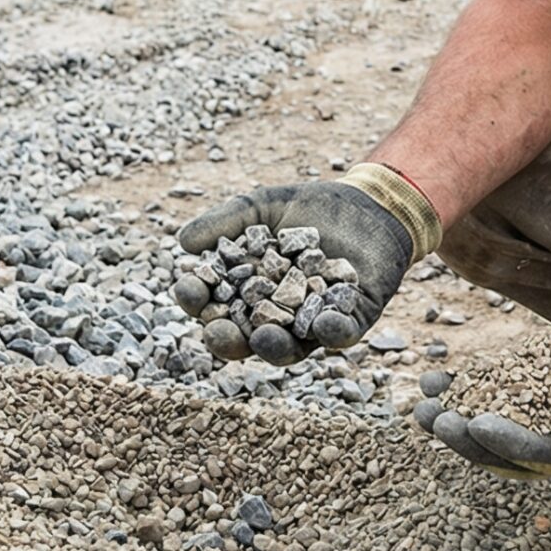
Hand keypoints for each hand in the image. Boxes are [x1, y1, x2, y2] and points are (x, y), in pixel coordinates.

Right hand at [175, 162, 440, 364]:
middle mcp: (276, 317)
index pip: (214, 302)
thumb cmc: (307, 208)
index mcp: (247, 293)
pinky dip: (332, 332)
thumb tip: (183, 242)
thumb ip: (225, 222)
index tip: (188, 290)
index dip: (197, 299)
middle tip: (217, 333)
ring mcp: (312, 323)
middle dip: (228, 339)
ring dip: (275, 346)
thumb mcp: (261, 208)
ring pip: (290, 346)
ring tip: (265, 339)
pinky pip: (340, 334)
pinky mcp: (352, 320)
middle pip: (245, 337)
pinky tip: (325, 326)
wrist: (366, 204)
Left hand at [416, 272, 550, 477]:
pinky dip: (462, 390)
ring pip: (492, 426)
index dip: (506, 443)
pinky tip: (434, 379)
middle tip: (434, 420)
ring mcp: (541, 418)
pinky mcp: (527, 391)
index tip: (474, 424)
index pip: (541, 456)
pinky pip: (490, 396)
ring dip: (455, 418)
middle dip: (467, 438)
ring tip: (421, 407)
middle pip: (507, 450)